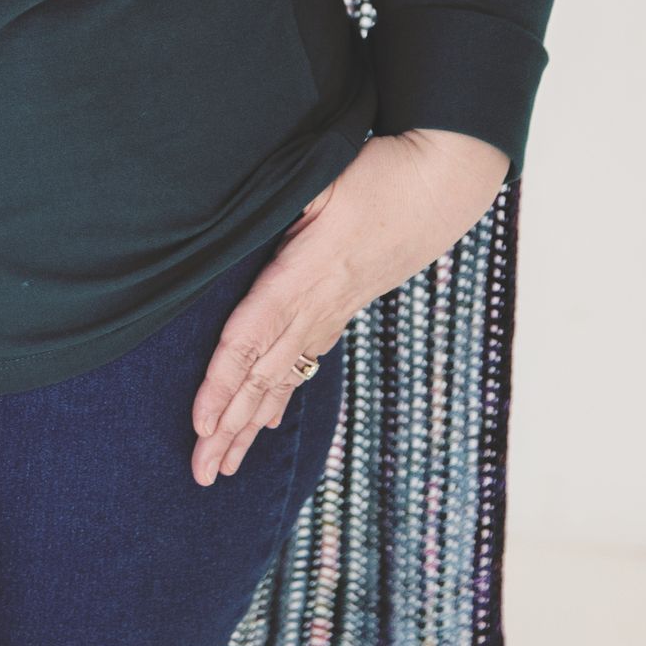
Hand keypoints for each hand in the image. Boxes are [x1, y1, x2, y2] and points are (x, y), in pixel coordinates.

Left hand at [187, 129, 510, 487]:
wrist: (446, 179)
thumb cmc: (381, 172)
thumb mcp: (320, 179)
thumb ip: (282, 206)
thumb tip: (239, 222)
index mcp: (304, 274)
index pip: (251, 338)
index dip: (223, 382)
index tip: (200, 424)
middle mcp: (318, 303)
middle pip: (263, 376)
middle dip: (230, 428)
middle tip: (200, 473)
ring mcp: (335, 309)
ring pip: (284, 377)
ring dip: (250, 424)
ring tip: (223, 467)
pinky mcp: (345, 305)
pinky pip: (306, 359)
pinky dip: (281, 395)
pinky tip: (266, 421)